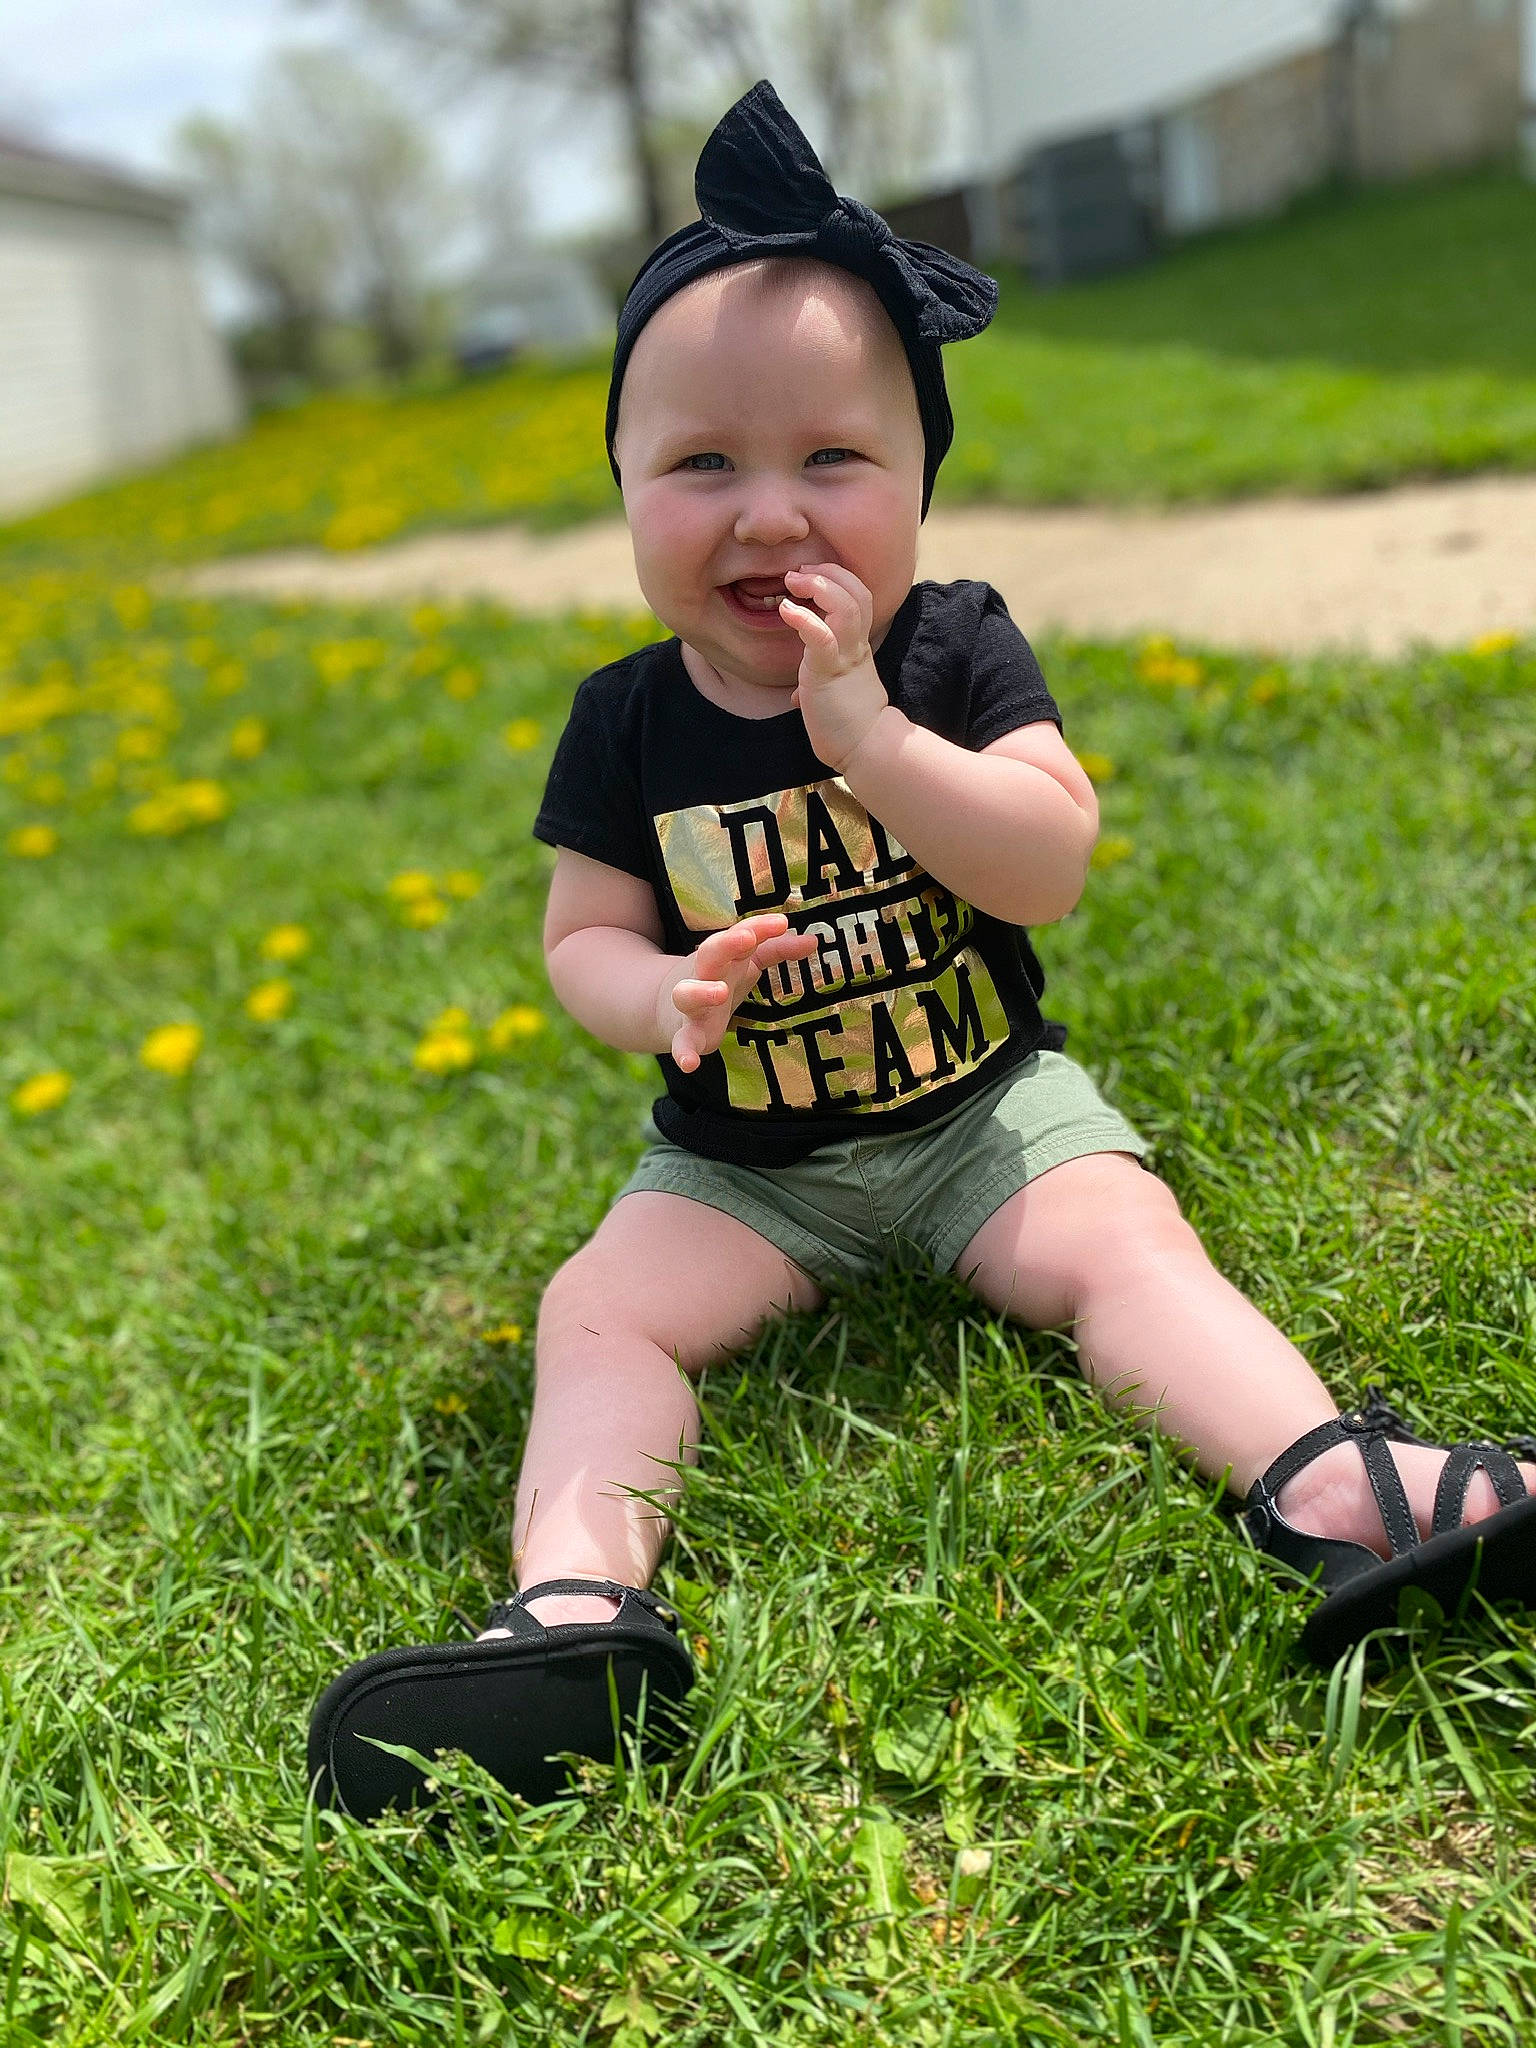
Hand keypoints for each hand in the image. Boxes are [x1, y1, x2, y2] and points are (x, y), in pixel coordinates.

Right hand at [661, 914, 818, 1073]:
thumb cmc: (718, 978)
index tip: (781, 923)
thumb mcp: (746, 961)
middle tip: (746, 939)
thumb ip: (777, 949)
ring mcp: (692, 1004)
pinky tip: (689, 1064)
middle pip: (710, 954)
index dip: (759, 927)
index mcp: (722, 955)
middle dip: (726, 944)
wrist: (667, 1006)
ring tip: (720, 992)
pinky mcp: (688, 1033)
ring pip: (688, 994)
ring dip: (701, 992)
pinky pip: (682, 1042)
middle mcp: (704, 974)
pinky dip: (683, 1052)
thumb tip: (813, 941)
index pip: (741, 934)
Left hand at [779, 563, 889, 771]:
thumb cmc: (847, 725)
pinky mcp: (829, 672)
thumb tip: (796, 696)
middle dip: (829, 573)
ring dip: (819, 585)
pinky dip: (803, 618)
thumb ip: (816, 686)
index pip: (857, 597)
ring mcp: (845, 657)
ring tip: (794, 580)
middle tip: (800, 571)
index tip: (809, 576)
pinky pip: (821, 637)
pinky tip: (786, 610)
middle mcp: (854, 645)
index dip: (836, 578)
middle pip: (857, 592)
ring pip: (845, 606)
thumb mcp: (831, 694)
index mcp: (856, 647)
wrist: (864, 748)